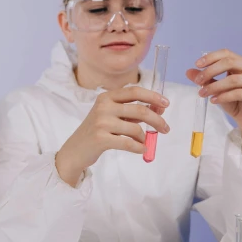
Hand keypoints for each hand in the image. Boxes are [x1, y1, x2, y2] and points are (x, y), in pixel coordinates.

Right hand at [55, 86, 169, 185]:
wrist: (75, 150)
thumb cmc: (96, 132)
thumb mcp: (111, 116)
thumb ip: (132, 110)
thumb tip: (159, 108)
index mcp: (106, 97)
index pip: (134, 91)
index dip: (153, 96)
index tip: (166, 104)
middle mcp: (103, 107)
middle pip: (140, 110)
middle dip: (157, 120)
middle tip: (166, 129)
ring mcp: (101, 122)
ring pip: (136, 128)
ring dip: (144, 137)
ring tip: (143, 142)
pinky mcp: (101, 138)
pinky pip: (128, 143)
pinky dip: (139, 147)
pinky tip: (141, 149)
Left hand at [187, 49, 241, 153]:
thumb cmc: (232, 100)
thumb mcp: (215, 88)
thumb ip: (205, 79)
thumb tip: (189, 72)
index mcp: (241, 63)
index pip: (226, 53)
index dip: (211, 57)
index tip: (197, 64)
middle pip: (229, 62)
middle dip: (210, 71)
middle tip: (197, 81)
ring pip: (233, 79)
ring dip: (214, 86)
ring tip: (202, 93)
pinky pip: (238, 93)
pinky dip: (223, 96)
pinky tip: (213, 100)